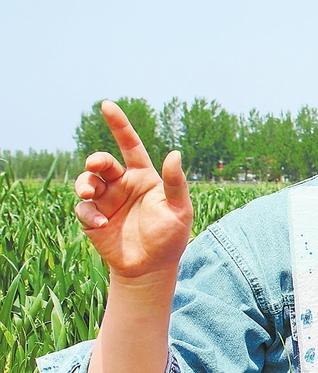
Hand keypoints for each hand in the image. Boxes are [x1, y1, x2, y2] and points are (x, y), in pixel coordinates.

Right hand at [75, 100, 193, 280]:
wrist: (151, 268)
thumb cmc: (170, 237)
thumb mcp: (179, 209)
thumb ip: (176, 183)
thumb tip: (175, 153)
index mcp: (143, 177)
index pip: (130, 146)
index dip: (119, 125)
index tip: (107, 105)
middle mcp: (122, 185)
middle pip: (102, 162)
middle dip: (96, 160)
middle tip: (96, 165)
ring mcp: (106, 201)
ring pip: (86, 181)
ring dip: (85, 183)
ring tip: (91, 193)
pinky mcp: (93, 218)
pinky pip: (82, 208)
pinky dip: (88, 213)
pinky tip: (101, 223)